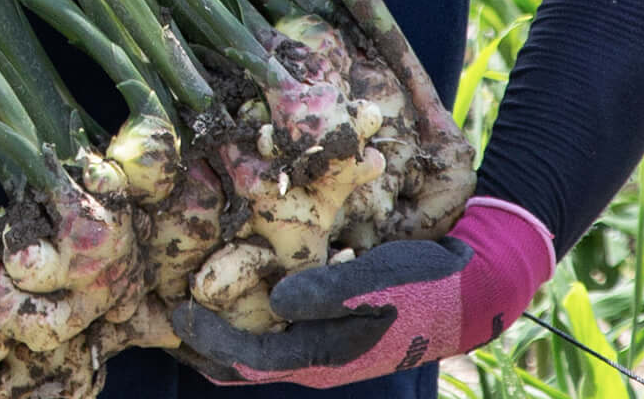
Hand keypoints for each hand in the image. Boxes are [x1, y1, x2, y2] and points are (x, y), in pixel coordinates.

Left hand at [165, 197, 553, 387]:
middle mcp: (320, 359)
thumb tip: (275, 302)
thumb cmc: (424, 283)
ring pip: (265, 348)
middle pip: (249, 361)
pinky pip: (286, 330)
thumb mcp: (378, 282)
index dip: (209, 340)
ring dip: (230, 333)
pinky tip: (246, 294)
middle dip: (209, 344)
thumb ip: (327, 293)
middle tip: (170, 319)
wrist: (473, 286)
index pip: (249, 359)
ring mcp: (330, 346)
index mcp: (325, 357)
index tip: (177, 313)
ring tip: (197, 308)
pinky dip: (258, 318)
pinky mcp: (338, 327)